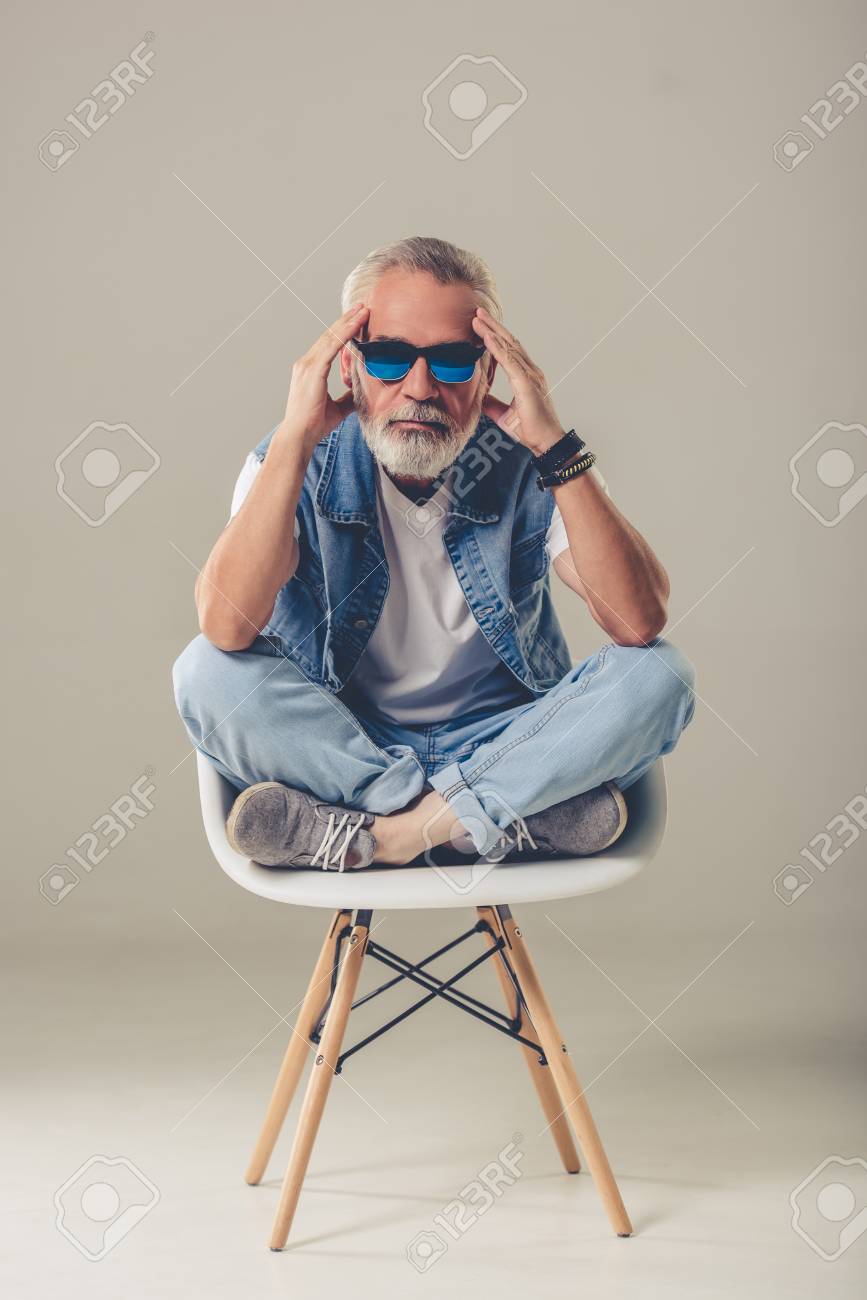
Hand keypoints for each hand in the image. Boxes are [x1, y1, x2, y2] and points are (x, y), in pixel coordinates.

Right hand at [280, 304, 369, 454]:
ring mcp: (307, 366)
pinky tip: (356, 326)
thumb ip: (348, 396)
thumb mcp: (337, 408)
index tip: (358, 319)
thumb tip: (362, 391)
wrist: (299, 436)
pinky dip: (344, 335)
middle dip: (347, 320)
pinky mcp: (312, 371)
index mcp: (310, 370)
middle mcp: (306, 364)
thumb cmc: (314, 424)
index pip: (329, 344)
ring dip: (348, 323)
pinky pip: (331, 348)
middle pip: (329, 336)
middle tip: (363, 307)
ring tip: (363, 310)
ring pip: (330, 337)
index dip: (343, 330)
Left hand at [471, 306, 563, 454]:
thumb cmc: (531, 430)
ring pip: (509, 347)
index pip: (509, 351)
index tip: (480, 326)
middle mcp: (531, 372)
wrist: (546, 443)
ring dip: (492, 332)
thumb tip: (480, 397)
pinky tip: (487, 338)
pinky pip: (510, 362)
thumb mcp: (505, 414)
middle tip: (478, 313)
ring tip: (478, 319)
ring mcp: (530, 376)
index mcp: (526, 377)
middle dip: (493, 326)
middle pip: (510, 342)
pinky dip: (498, 348)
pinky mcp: (527, 384)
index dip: (495, 337)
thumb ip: (493, 403)